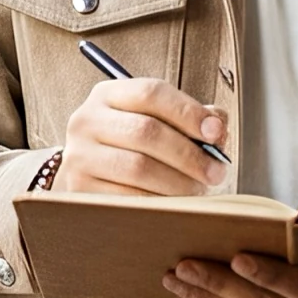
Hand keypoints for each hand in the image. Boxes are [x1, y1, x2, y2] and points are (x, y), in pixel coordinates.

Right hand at [57, 76, 228, 196]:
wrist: (90, 177)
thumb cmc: (131, 147)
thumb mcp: (155, 121)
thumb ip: (190, 119)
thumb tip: (218, 128)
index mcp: (108, 95)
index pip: (151, 92)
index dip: (189, 112)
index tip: (216, 133)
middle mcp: (87, 121)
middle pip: (146, 131)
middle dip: (189, 154)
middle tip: (216, 171)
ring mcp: (80, 156)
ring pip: (138, 168)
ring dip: (178, 182)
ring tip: (198, 189)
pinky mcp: (80, 190)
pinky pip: (128, 198)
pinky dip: (159, 203)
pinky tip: (175, 205)